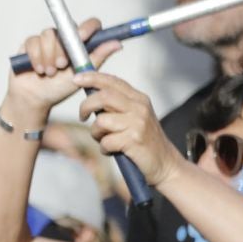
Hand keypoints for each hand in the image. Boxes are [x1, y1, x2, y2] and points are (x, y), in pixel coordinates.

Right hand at [4, 18, 120, 120]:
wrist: (35, 99)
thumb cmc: (59, 89)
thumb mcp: (82, 74)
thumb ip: (98, 57)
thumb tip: (118, 44)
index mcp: (80, 44)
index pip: (89, 25)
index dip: (87, 28)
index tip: (81, 37)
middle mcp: (64, 38)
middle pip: (66, 29)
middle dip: (62, 49)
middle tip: (61, 66)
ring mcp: (47, 40)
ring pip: (48, 35)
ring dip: (48, 55)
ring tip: (49, 72)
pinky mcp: (31, 44)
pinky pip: (33, 41)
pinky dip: (35, 56)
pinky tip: (37, 69)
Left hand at [74, 71, 179, 186]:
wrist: (165, 164)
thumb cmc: (144, 142)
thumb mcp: (135, 117)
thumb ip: (117, 106)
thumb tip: (91, 98)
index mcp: (139, 99)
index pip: (113, 81)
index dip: (92, 78)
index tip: (76, 79)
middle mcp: (139, 107)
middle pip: (104, 96)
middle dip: (86, 106)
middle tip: (82, 117)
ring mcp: (138, 123)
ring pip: (101, 121)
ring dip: (96, 134)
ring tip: (106, 140)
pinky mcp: (134, 140)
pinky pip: (105, 141)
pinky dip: (104, 149)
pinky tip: (113, 151)